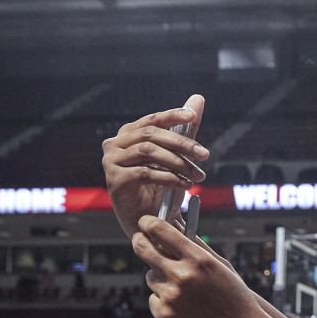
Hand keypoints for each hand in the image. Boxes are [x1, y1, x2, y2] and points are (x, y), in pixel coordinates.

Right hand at [102, 94, 209, 239]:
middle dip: (182, 143)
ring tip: (198, 176)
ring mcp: (112, 161)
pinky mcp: (114, 180)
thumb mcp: (176, 157)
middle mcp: (116, 143)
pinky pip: (144, 173)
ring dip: (178, 163)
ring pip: (148, 152)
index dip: (172, 115)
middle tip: (205, 155)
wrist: (149, 219)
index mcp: (129, 134)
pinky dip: (168, 178)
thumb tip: (199, 98)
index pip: (152, 120)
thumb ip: (185, 130)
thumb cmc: (161, 187)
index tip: (193, 116)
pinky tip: (184, 185)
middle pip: (151, 135)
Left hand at [131, 216, 269, 317]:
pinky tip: (184, 308)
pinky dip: (164, 301)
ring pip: (150, 277)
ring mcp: (171, 297)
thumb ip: (196, 246)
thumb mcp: (221, 267)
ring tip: (184, 290)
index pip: (160, 230)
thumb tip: (174, 226)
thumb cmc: (234, 296)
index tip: (145, 223)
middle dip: (140, 242)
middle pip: (143, 249)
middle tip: (141, 241)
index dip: (148, 223)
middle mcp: (182, 276)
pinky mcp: (164, 315)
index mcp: (198, 260)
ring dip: (161, 278)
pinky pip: (153, 299)